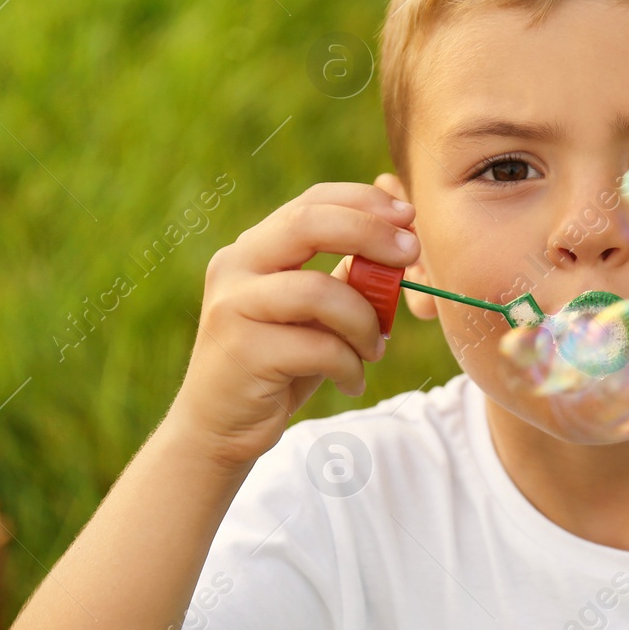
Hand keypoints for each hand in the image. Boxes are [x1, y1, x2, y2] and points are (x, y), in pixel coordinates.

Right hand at [165, 182, 417, 469]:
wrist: (219, 427)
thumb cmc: (276, 365)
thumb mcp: (313, 315)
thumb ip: (344, 279)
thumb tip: (398, 244)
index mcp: (253, 249)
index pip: (311, 202)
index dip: (363, 202)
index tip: (408, 217)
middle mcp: (235, 266)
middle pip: (308, 224)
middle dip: (370, 233)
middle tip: (409, 254)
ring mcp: (233, 306)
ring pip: (320, 290)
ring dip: (364, 321)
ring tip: (373, 349)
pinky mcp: (242, 350)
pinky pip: (319, 347)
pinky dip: (350, 365)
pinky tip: (352, 382)